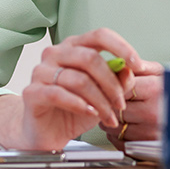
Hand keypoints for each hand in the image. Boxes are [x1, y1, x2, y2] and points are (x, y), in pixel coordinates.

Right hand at [17, 28, 148, 151]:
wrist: (49, 133)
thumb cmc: (77, 108)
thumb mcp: (105, 94)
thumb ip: (119, 80)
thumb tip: (129, 70)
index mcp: (75, 47)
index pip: (100, 35)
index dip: (122, 48)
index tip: (138, 65)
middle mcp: (56, 53)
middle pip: (91, 58)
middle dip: (112, 84)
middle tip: (121, 104)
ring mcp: (40, 71)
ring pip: (79, 80)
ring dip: (100, 101)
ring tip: (108, 116)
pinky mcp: (31, 92)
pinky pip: (58, 94)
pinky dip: (80, 105)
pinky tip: (90, 113)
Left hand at [102, 66, 163, 149]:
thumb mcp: (161, 74)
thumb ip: (139, 67)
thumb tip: (117, 65)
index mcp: (156, 90)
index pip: (120, 88)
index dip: (115, 88)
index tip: (117, 88)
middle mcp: (153, 112)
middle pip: (115, 109)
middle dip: (112, 105)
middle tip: (117, 102)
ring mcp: (150, 132)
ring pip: (114, 128)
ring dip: (113, 122)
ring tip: (123, 115)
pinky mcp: (147, 148)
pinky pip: (120, 143)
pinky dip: (118, 137)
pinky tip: (127, 128)